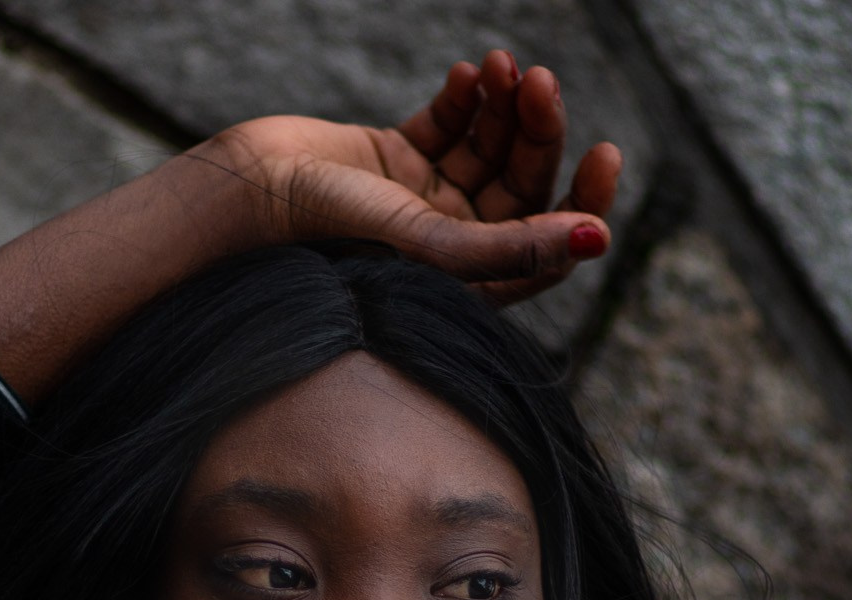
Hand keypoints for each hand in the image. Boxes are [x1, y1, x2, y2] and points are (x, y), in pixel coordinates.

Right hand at [201, 51, 621, 303]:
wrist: (247, 196)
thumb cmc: (330, 237)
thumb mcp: (430, 245)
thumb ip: (514, 247)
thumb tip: (599, 238)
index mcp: (465, 282)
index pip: (547, 246)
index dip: (582, 200)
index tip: (603, 152)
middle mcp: (450, 245)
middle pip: (521, 184)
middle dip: (537, 129)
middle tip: (537, 79)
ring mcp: (422, 199)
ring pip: (490, 146)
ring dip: (504, 104)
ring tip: (499, 66)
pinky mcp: (393, 159)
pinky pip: (448, 123)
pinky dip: (464, 97)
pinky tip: (465, 74)